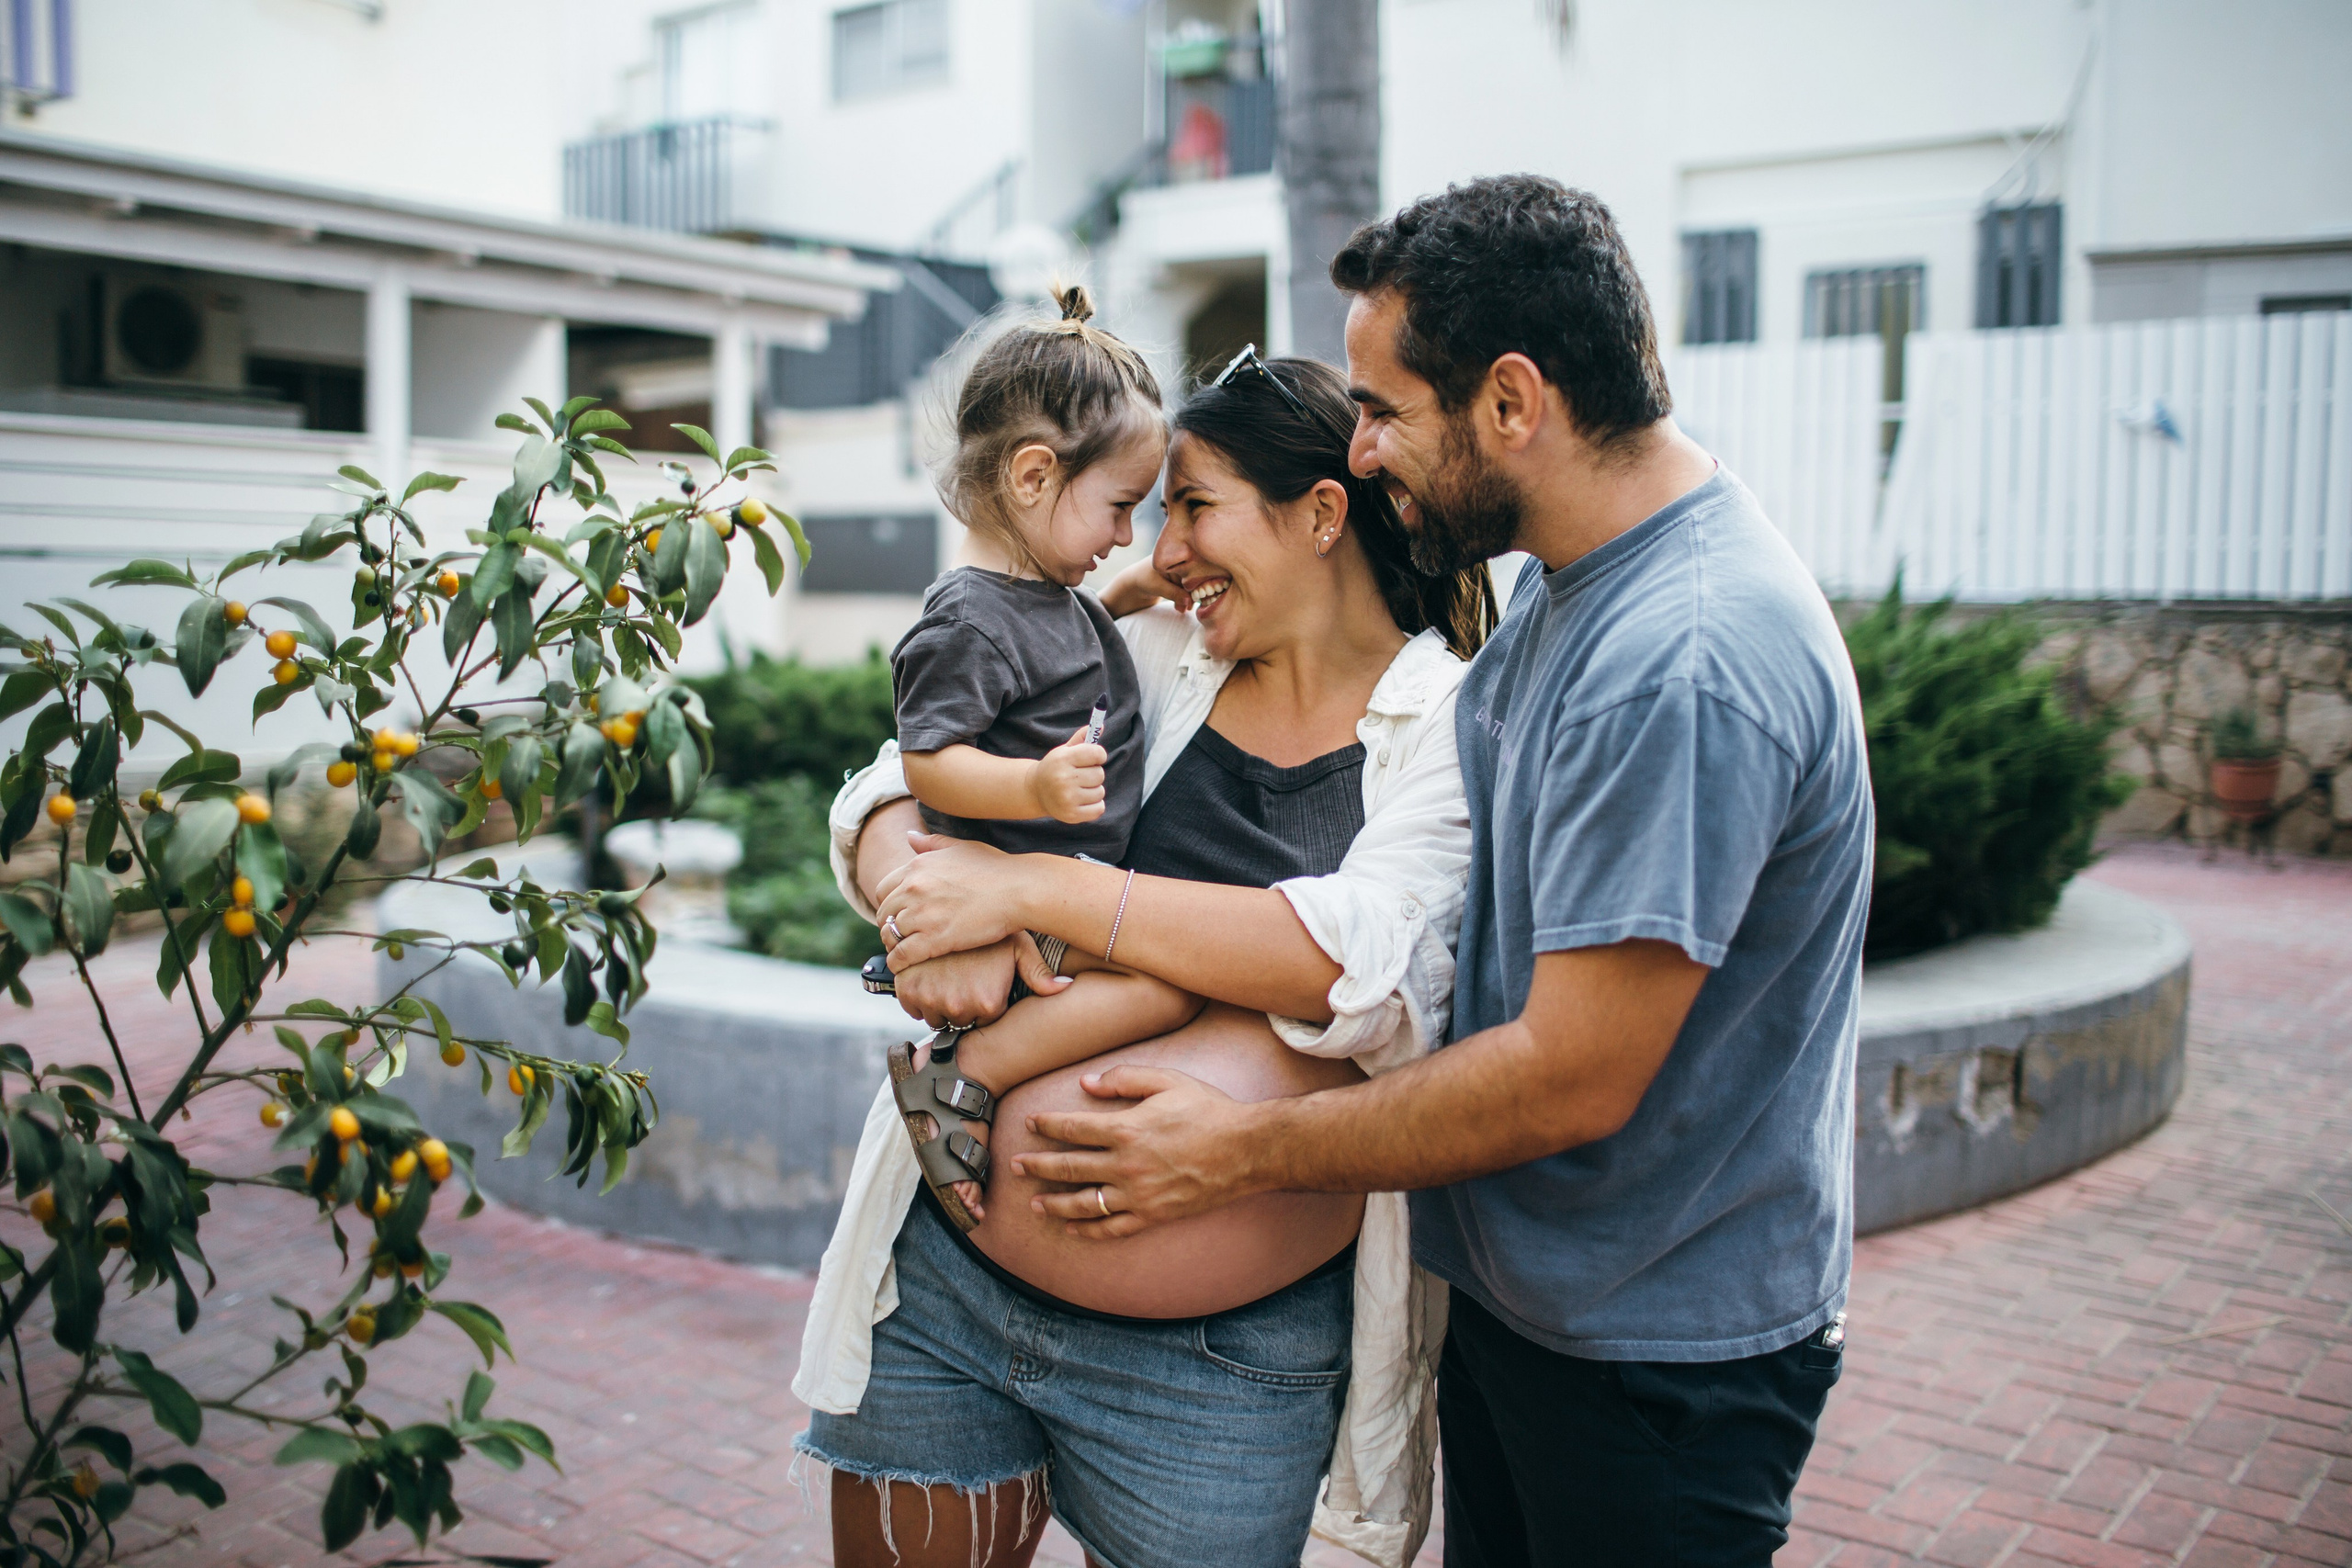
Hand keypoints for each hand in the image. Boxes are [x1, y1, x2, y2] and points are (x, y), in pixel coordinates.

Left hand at [877, 834, 1030, 969]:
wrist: (1018, 890)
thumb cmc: (997, 868)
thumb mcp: (962, 848)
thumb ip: (932, 843)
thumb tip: (909, 836)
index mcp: (917, 866)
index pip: (884, 889)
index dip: (890, 904)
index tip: (899, 914)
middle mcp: (914, 887)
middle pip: (885, 912)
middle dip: (890, 925)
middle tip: (900, 935)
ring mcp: (922, 913)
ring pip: (891, 935)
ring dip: (894, 945)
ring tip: (902, 952)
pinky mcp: (934, 939)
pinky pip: (902, 954)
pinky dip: (898, 963)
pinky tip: (903, 966)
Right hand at [885, 932, 1067, 1027]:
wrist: (950, 904)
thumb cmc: (992, 924)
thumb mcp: (1019, 948)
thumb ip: (1040, 974)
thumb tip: (1065, 988)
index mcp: (988, 1002)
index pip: (985, 1020)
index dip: (985, 1002)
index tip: (984, 983)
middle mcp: (959, 1006)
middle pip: (958, 1022)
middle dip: (961, 1004)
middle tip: (964, 978)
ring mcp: (931, 999)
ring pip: (934, 1017)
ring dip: (938, 1004)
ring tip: (948, 978)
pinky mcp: (908, 989)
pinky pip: (913, 1008)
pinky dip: (917, 997)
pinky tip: (930, 978)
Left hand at [1010, 1066, 1262, 1238]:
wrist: (1247, 1150)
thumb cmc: (1209, 1111)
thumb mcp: (1168, 1081)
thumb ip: (1125, 1079)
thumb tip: (1087, 1083)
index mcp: (1127, 1129)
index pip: (1073, 1128)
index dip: (1047, 1125)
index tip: (1031, 1123)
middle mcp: (1126, 1165)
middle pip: (1069, 1167)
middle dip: (1038, 1166)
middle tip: (1016, 1165)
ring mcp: (1139, 1194)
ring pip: (1084, 1203)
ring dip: (1054, 1204)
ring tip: (1035, 1204)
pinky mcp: (1153, 1215)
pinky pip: (1113, 1227)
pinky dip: (1090, 1230)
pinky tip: (1073, 1228)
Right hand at [1028, 727, 1106, 823]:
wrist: (1035, 791)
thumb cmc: (1055, 767)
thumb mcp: (1064, 750)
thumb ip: (1082, 739)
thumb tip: (1102, 726)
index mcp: (1063, 759)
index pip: (1097, 753)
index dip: (1099, 755)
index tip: (1094, 758)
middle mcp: (1064, 779)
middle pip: (1100, 774)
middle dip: (1094, 773)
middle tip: (1082, 775)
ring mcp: (1067, 798)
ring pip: (1100, 792)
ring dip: (1094, 790)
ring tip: (1080, 789)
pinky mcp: (1071, 815)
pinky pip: (1099, 808)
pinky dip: (1095, 805)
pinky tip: (1083, 800)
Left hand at [1099, 556, 1187, 617]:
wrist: (1135, 583)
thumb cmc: (1144, 581)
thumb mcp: (1158, 586)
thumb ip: (1174, 593)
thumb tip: (1189, 601)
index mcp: (1173, 555)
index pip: (1189, 571)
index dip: (1192, 587)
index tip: (1190, 603)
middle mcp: (1177, 558)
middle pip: (1191, 578)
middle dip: (1190, 595)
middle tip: (1187, 609)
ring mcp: (1178, 567)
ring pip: (1189, 584)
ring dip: (1188, 597)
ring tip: (1182, 609)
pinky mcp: (1178, 576)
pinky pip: (1186, 586)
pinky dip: (1185, 596)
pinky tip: (1183, 606)